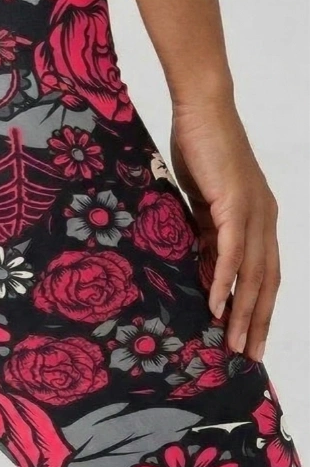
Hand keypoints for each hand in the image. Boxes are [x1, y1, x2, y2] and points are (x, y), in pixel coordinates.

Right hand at [169, 99, 279, 361]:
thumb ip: (207, 232)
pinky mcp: (234, 204)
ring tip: (234, 344)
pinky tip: (216, 306)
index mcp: (260, 218)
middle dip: (258, 322)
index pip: (265, 273)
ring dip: (244, 312)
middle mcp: (265, 218)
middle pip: (267, 281)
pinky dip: (225, 281)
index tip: (251, 337)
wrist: (203, 109)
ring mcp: (253, 212)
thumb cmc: (200, 147)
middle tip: (249, 357)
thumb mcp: (203, 201)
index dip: (260, 308)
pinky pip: (231, 251)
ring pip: (253, 274)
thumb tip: (202, 266)